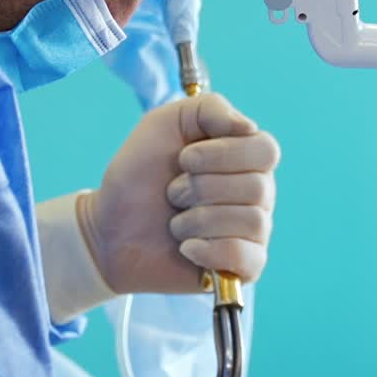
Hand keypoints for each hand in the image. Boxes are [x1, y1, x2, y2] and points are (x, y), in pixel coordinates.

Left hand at [78, 93, 278, 294]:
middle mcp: (257, 194)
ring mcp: (253, 233)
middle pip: (258, 187)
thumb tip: (249, 128)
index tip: (185, 158)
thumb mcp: (165, 123)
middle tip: (172, 193)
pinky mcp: (243, 267)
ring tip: (175, 223)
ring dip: (199, 220)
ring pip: (252, 221)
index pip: (266, 150)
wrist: (109, 228)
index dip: (224, 154)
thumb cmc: (139, 174)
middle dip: (201, 189)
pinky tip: (186, 248)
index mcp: (245, 157)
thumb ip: (209, 108)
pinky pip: (248, 258)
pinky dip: (210, 251)